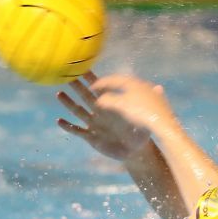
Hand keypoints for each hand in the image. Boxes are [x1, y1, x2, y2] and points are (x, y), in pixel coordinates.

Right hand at [57, 72, 176, 160]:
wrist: (136, 150)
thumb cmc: (141, 130)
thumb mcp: (147, 115)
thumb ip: (151, 102)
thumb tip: (158, 88)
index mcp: (112, 105)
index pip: (100, 88)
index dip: (91, 78)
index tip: (82, 68)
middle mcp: (100, 112)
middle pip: (85, 96)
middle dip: (76, 86)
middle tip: (66, 75)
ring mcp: (95, 124)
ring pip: (78, 111)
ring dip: (68, 102)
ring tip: (59, 93)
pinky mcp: (92, 137)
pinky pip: (77, 131)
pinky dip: (68, 126)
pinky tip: (59, 121)